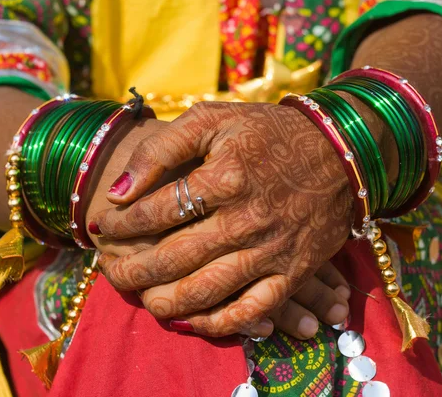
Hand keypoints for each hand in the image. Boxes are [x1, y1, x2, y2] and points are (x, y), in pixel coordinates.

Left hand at [91, 102, 353, 336]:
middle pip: (173, 258)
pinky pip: (251, 310)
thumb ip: (162, 149)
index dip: (121, 223)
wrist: (338, 152)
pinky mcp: (292, 272)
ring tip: (141, 298)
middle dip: (131, 270)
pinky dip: (217, 322)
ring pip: (206, 291)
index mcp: (225, 177)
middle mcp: (246, 220)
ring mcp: (271, 251)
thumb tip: (120, 192)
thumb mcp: (213, 119)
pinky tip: (190, 320)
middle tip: (109, 271)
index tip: (103, 227)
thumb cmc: (268, 133)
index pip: (156, 211)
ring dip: (164, 301)